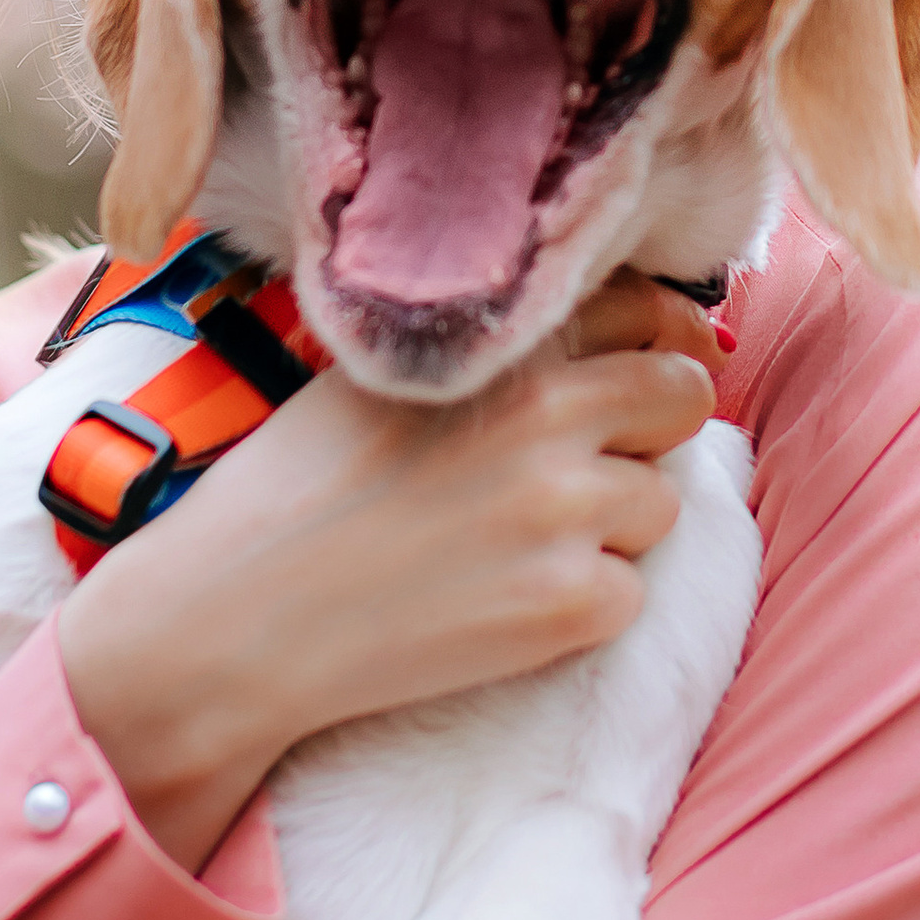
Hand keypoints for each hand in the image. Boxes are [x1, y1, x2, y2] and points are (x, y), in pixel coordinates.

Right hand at [55, 275, 723, 873]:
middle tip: (601, 459)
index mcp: (498, 344)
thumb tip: (593, 341)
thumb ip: (487, 352)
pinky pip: (629, 592)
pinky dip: (584, 604)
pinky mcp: (571, 603)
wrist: (238, 614)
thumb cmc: (292, 489)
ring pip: (660, 502)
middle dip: (657, 424)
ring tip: (516, 543)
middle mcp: (547, 413)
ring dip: (612, 524)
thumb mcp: (382, 374)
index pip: (641, 305)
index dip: (663, 333)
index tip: (666, 355)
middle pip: (681, 394)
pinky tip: (502, 601)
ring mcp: (567, 510)